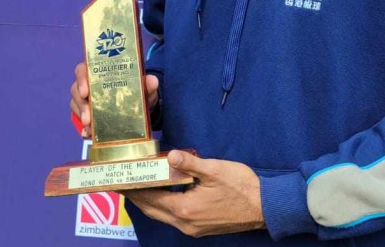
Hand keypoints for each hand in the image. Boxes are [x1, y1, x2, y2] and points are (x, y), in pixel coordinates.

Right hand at [69, 62, 158, 138]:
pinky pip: (80, 120)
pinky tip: (88, 134)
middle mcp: (89, 84)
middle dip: (80, 104)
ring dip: (81, 116)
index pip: (83, 70)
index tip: (85, 92)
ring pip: (76, 105)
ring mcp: (85, 100)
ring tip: (90, 128)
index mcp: (98, 72)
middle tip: (88, 117)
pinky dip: (84, 128)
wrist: (139, 109)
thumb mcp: (144, 88)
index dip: (81, 79)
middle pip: (76, 90)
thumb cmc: (137, 92)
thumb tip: (152, 81)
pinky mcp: (87, 114)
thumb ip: (148, 84)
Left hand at [123, 150, 265, 237]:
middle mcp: (185, 223)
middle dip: (136, 196)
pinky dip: (162, 205)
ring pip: (162, 215)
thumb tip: (169, 155)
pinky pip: (173, 217)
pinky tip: (162, 194)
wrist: (264, 207)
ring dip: (148, 201)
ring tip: (137, 186)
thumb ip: (189, 163)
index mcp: (185, 208)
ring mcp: (192, 228)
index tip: (119, 179)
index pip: (150, 198)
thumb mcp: (214, 169)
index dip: (134, 188)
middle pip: (152, 209)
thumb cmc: (241, 186)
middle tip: (122, 181)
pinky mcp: (200, 228)